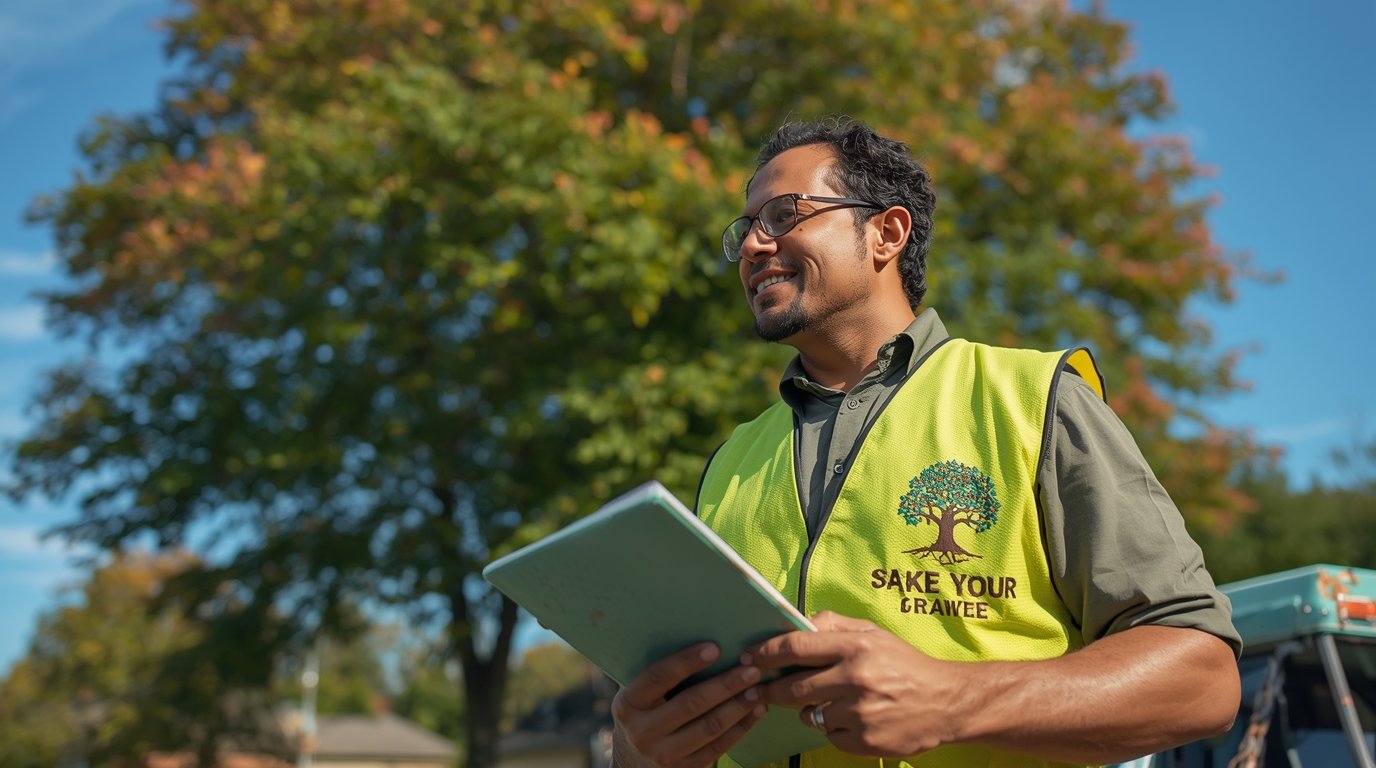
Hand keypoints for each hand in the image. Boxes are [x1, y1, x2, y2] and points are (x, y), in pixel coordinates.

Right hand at [611, 642, 766, 767]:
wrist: (632, 762)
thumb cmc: (643, 714)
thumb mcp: (639, 695)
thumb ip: (661, 675)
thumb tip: (704, 640)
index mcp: (628, 704)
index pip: (658, 677)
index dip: (687, 661)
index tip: (715, 648)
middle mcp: (642, 731)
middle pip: (690, 704)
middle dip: (725, 684)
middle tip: (751, 669)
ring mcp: (663, 754)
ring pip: (708, 727)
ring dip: (738, 707)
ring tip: (758, 689)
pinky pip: (718, 747)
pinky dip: (741, 728)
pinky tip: (755, 711)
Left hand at [745, 611, 961, 756]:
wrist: (947, 703)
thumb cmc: (905, 664)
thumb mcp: (873, 633)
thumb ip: (834, 625)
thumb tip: (797, 623)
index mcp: (856, 647)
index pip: (796, 647)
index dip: (765, 652)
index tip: (748, 656)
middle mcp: (855, 679)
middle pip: (792, 687)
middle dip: (772, 689)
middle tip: (762, 688)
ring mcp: (860, 713)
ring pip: (809, 714)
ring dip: (808, 709)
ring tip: (829, 701)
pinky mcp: (865, 742)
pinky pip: (829, 735)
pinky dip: (833, 728)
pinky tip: (853, 718)